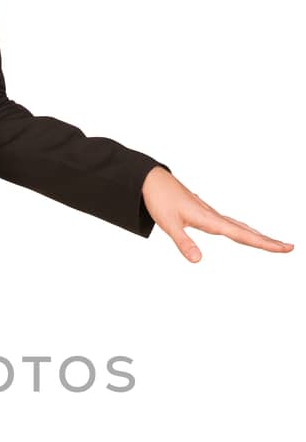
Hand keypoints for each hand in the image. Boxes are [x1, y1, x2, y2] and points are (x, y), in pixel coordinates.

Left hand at [141, 166, 293, 261]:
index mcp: (210, 220)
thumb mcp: (169, 224)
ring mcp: (211, 215)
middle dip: (267, 241)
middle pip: (247, 231)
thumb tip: (198, 261)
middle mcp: (214, 216)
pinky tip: (245, 233)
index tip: (284, 248)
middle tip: (288, 248)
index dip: (264, 243)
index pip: (243, 235)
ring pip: (240, 227)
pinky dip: (243, 230)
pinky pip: (230, 224)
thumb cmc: (160, 200)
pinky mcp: (205, 214)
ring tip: (273, 244)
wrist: (152, 181)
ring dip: (257, 236)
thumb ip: (184, 243)